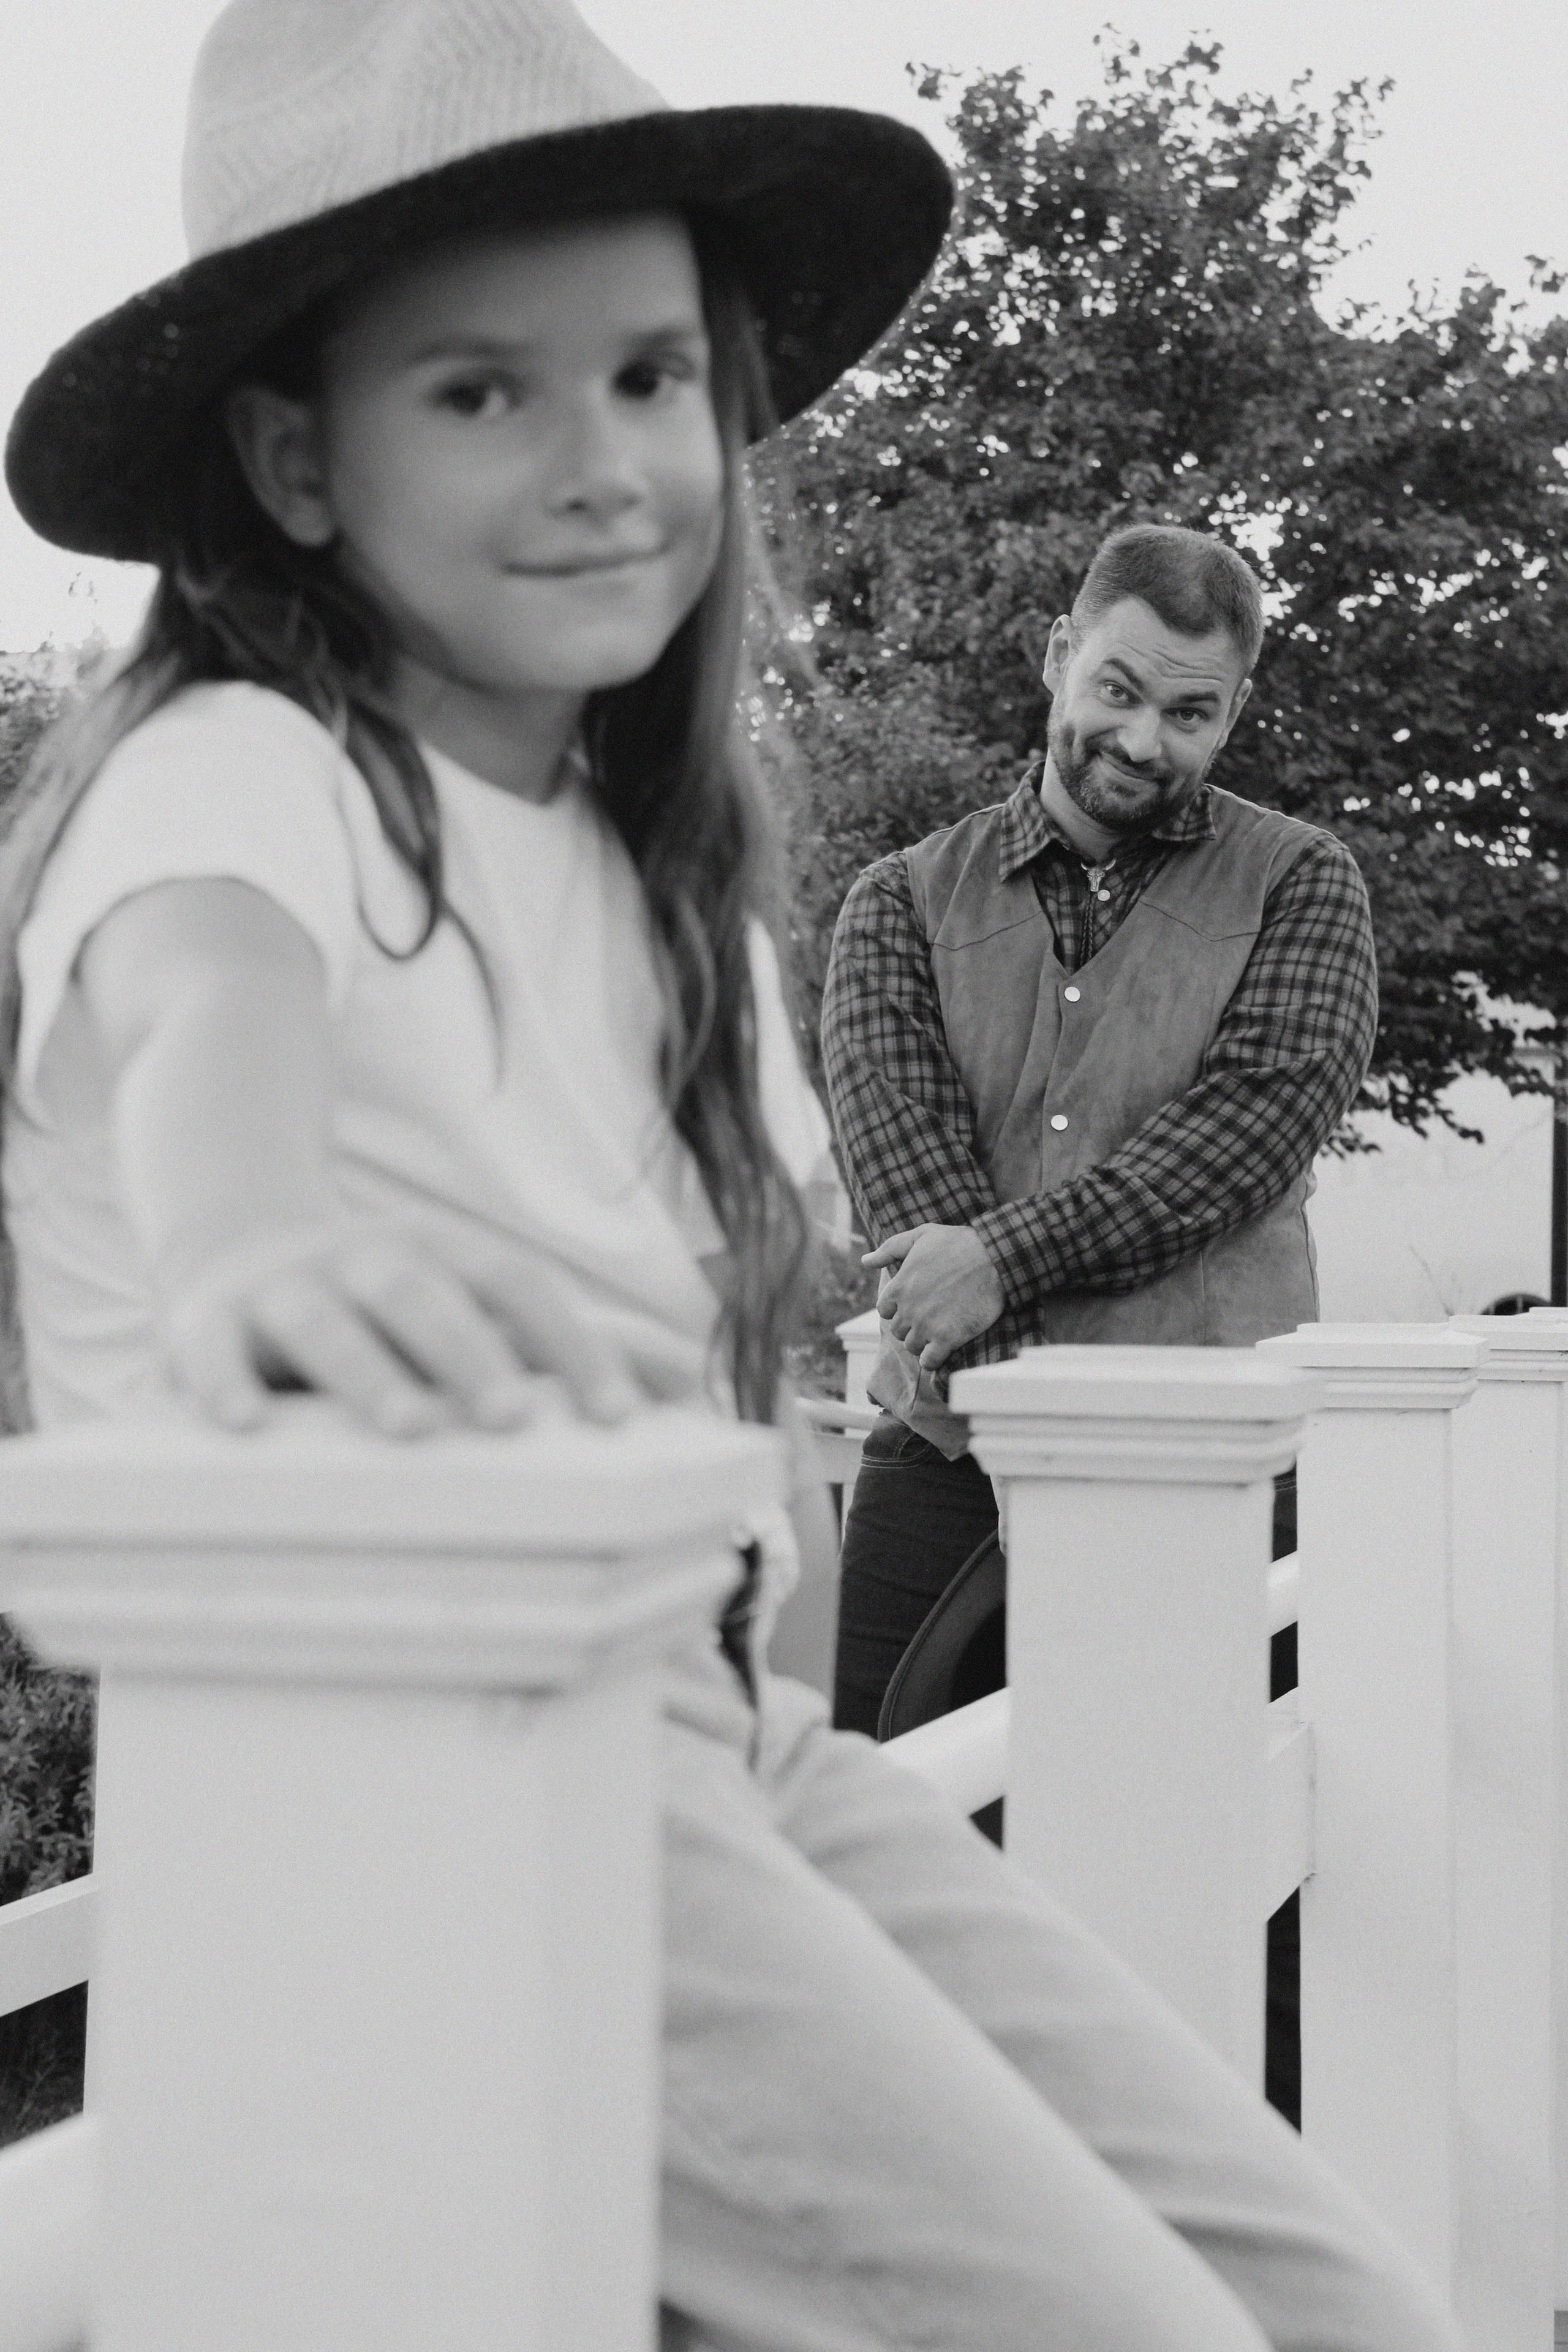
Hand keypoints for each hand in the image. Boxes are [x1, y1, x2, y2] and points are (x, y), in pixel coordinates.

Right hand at [161, 1215, 700, 1437]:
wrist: (234, 1239)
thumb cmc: (387, 1301)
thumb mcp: (475, 1303)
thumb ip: (572, 1345)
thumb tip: (691, 1389)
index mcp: (446, 1256)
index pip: (522, 1287)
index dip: (573, 1344)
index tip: (620, 1417)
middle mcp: (369, 1259)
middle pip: (427, 1295)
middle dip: (472, 1353)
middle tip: (516, 1417)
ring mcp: (287, 1287)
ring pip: (329, 1321)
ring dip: (370, 1370)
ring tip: (410, 1428)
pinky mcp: (207, 1322)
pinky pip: (210, 1353)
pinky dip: (224, 1385)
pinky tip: (244, 1426)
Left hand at [861, 1224, 1004, 1369]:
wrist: (996, 1258)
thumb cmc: (959, 1243)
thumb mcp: (921, 1236)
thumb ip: (890, 1248)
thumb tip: (865, 1261)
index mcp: (898, 1286)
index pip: (885, 1310)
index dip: (898, 1308)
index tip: (914, 1304)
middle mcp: (908, 1309)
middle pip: (898, 1330)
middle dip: (910, 1325)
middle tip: (930, 1317)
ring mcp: (926, 1326)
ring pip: (912, 1346)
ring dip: (922, 1342)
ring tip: (938, 1332)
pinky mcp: (947, 1339)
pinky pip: (930, 1361)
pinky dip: (933, 1359)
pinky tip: (943, 1349)